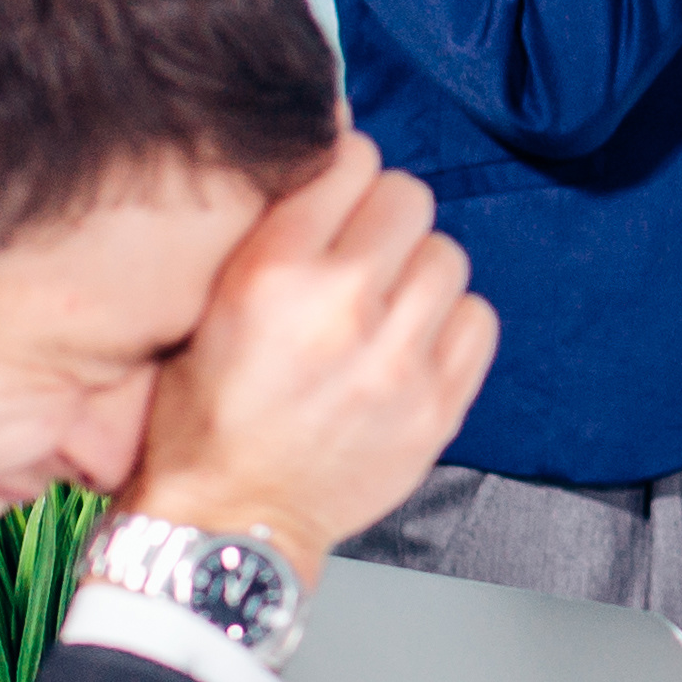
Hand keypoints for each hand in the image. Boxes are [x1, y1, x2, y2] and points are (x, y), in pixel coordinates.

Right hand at [127, 134, 495, 576]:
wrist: (227, 521)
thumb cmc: (203, 418)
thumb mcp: (206, 308)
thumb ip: (269, 235)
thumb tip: (333, 163)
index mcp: (273, 271)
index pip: (352, 160)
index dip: (346, 172)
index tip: (340, 194)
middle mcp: (343, 306)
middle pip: (410, 199)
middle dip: (385, 219)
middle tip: (362, 254)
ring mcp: (398, 359)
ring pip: (448, 256)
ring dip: (418, 273)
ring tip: (383, 307)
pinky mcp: (438, 404)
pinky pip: (478, 318)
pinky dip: (451, 323)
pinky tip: (411, 344)